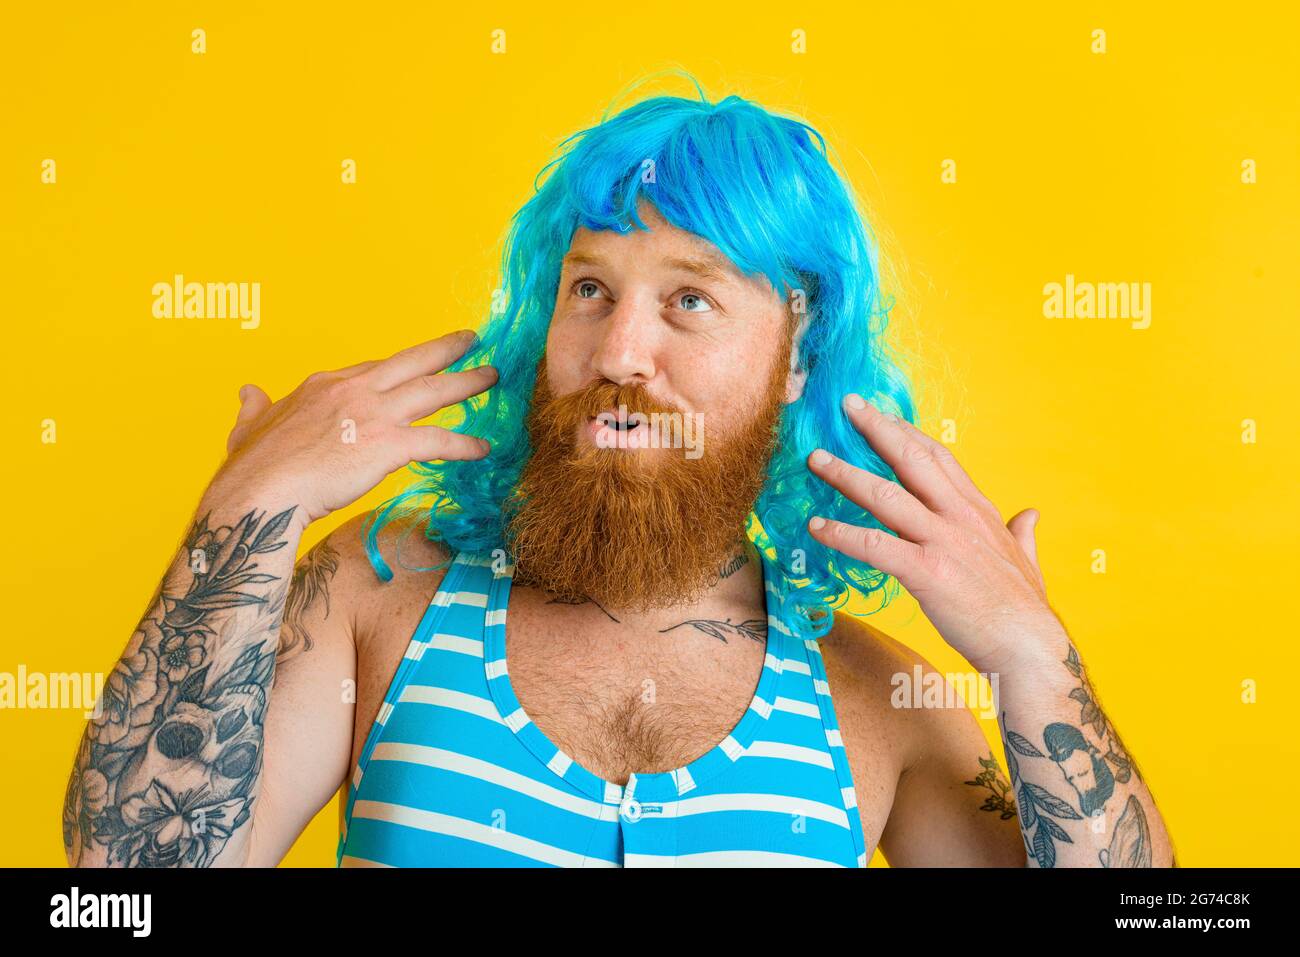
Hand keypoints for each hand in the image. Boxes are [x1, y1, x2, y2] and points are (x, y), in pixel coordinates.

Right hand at [210, 329, 496, 523]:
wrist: (261, 493)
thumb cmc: (252, 468)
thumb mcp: (248, 426)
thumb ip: (254, 407)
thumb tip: (247, 391)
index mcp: (326, 385)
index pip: (373, 368)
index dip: (400, 366)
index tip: (418, 361)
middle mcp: (355, 391)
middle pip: (412, 362)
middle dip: (446, 349)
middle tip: (472, 340)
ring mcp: (374, 415)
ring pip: (433, 391)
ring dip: (467, 383)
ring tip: (492, 377)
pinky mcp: (388, 446)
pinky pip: (437, 441)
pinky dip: (464, 444)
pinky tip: (483, 448)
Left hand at [805, 394, 1062, 672]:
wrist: (1030, 648)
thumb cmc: (1025, 610)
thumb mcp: (1028, 561)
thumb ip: (1023, 534)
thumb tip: (1031, 514)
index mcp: (978, 511)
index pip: (938, 457)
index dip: (907, 432)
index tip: (882, 414)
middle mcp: (958, 517)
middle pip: (910, 459)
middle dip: (876, 428)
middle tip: (846, 404)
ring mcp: (941, 541)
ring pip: (884, 496)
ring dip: (845, 474)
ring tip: (815, 459)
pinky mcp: (926, 572)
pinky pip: (873, 546)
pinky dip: (840, 535)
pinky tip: (816, 528)